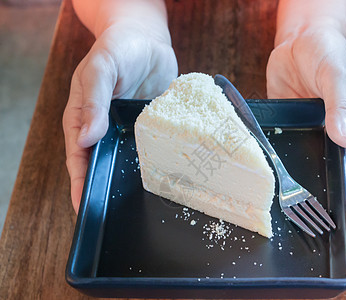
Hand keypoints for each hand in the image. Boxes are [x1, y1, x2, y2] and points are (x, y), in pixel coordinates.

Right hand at [63, 22, 177, 211]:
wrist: (147, 38)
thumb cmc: (118, 48)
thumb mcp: (101, 68)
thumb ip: (93, 100)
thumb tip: (86, 137)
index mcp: (85, 118)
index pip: (79, 157)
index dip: (81, 183)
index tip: (84, 207)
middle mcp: (107, 128)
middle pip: (104, 164)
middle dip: (108, 187)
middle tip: (119, 213)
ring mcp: (131, 129)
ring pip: (130, 160)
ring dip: (136, 177)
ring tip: (147, 199)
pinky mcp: (153, 126)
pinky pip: (154, 147)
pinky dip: (160, 160)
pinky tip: (171, 173)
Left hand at [266, 27, 345, 217]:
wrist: (299, 39)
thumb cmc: (327, 52)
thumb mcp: (337, 75)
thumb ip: (339, 105)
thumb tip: (345, 139)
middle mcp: (331, 132)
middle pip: (330, 168)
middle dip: (323, 191)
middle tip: (313, 218)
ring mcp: (308, 131)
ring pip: (305, 161)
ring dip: (298, 179)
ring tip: (288, 205)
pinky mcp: (288, 125)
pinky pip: (283, 146)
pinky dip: (276, 160)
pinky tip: (268, 173)